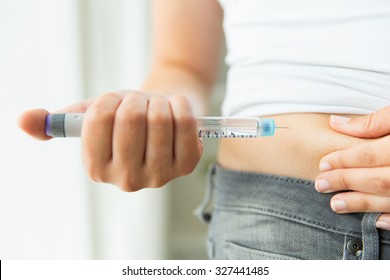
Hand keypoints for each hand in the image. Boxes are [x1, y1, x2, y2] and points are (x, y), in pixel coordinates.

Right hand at [18, 91, 202, 190]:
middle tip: (139, 104)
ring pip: (159, 118)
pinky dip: (180, 104)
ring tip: (156, 107)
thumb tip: (23, 120)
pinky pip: (185, 122)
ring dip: (158, 101)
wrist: (163, 114)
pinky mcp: (186, 166)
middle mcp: (127, 180)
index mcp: (97, 168)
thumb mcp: (92, 115)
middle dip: (135, 100)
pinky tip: (175, 109)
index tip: (116, 103)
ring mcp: (159, 176)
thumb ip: (60, 121)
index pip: (98, 119)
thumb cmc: (127, 116)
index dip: (109, 101)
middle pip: (131, 118)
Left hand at [315, 106, 389, 230]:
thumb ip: (373, 121)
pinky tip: (376, 221)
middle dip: (346, 182)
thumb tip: (336, 122)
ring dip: (363, 204)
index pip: (370, 155)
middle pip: (378, 180)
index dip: (344, 160)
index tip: (323, 164)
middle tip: (320, 185)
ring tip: (336, 205)